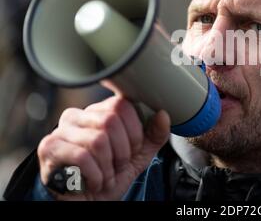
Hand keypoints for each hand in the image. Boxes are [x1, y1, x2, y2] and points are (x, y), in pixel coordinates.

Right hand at [37, 95, 170, 199]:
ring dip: (109, 166)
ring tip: (106, 175)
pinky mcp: (50, 148)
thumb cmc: (108, 175)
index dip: (135, 130)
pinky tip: (94, 181)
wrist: (86, 203)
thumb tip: (164, 115)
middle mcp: (78, 115)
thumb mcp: (138, 155)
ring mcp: (61, 130)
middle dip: (123, 150)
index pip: (122, 103)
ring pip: (98, 140)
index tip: (133, 148)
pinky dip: (96, 175)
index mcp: (98, 111)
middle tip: (118, 165)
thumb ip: (153, 135)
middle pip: (111, 120)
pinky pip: (82, 157)